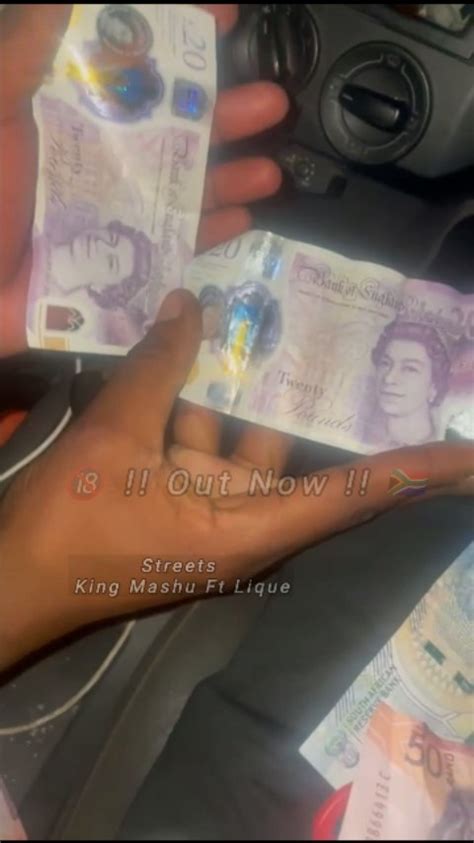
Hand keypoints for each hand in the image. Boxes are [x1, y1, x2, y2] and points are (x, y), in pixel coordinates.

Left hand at [0, 4, 287, 354]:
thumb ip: (26, 61)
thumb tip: (68, 2)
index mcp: (75, 123)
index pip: (135, 74)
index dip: (177, 44)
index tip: (221, 18)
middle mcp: (104, 166)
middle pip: (176, 136)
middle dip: (226, 116)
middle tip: (272, 102)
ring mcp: (118, 217)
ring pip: (186, 193)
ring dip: (231, 178)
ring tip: (269, 171)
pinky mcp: (125, 268)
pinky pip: (178, 250)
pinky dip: (211, 236)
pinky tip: (243, 219)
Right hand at [1, 290, 472, 669]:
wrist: (15, 580)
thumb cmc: (73, 523)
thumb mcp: (115, 436)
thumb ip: (157, 367)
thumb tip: (189, 306)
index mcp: (246, 529)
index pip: (351, 496)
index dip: (412, 474)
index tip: (467, 459)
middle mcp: (244, 525)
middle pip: (312, 469)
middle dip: (340, 421)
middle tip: (387, 377)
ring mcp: (212, 514)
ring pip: (251, 447)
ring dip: (256, 397)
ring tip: (283, 332)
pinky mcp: (182, 504)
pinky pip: (212, 449)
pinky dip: (207, 409)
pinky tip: (204, 355)